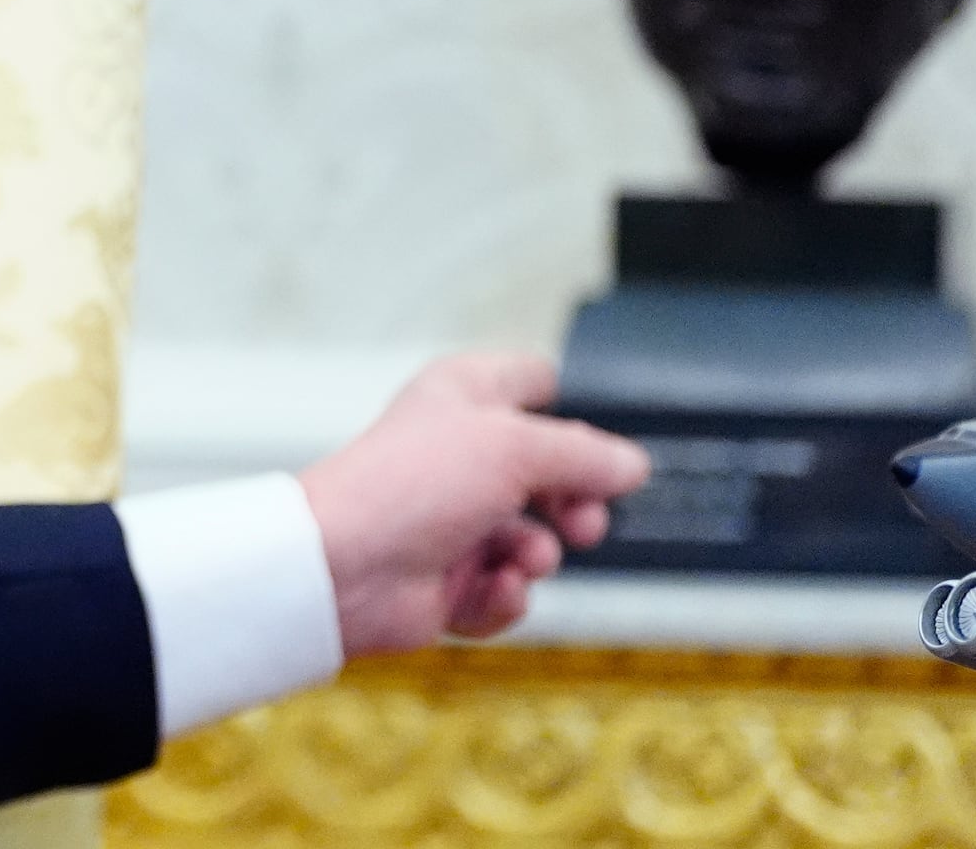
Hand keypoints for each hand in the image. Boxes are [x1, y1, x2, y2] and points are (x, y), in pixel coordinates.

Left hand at [297, 354, 649, 656]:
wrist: (344, 566)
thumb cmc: (407, 486)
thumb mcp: (513, 448)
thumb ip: (583, 454)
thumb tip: (631, 465)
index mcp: (467, 397)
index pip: (536, 382)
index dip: (574, 408)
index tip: (604, 443)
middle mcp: (463, 453)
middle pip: (554, 475)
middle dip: (576, 505)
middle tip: (580, 522)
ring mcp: (456, 518)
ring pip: (536, 540)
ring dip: (536, 555)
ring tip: (518, 557)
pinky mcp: (450, 577)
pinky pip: (507, 589)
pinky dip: (504, 594)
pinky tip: (489, 587)